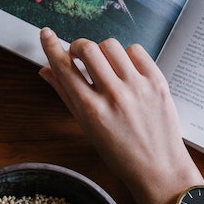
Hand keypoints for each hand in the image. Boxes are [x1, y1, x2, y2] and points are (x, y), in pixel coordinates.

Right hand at [39, 28, 203, 203]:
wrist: (158, 168)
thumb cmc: (119, 154)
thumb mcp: (87, 128)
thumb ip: (66, 96)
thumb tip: (46, 71)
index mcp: (91, 110)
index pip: (64, 68)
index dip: (51, 46)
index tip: (46, 34)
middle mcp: (113, 95)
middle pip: (87, 48)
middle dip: (78, 47)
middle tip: (79, 55)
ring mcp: (137, 86)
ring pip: (111, 45)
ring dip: (102, 51)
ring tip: (105, 66)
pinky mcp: (157, 81)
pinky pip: (136, 50)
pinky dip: (126, 55)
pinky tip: (125, 70)